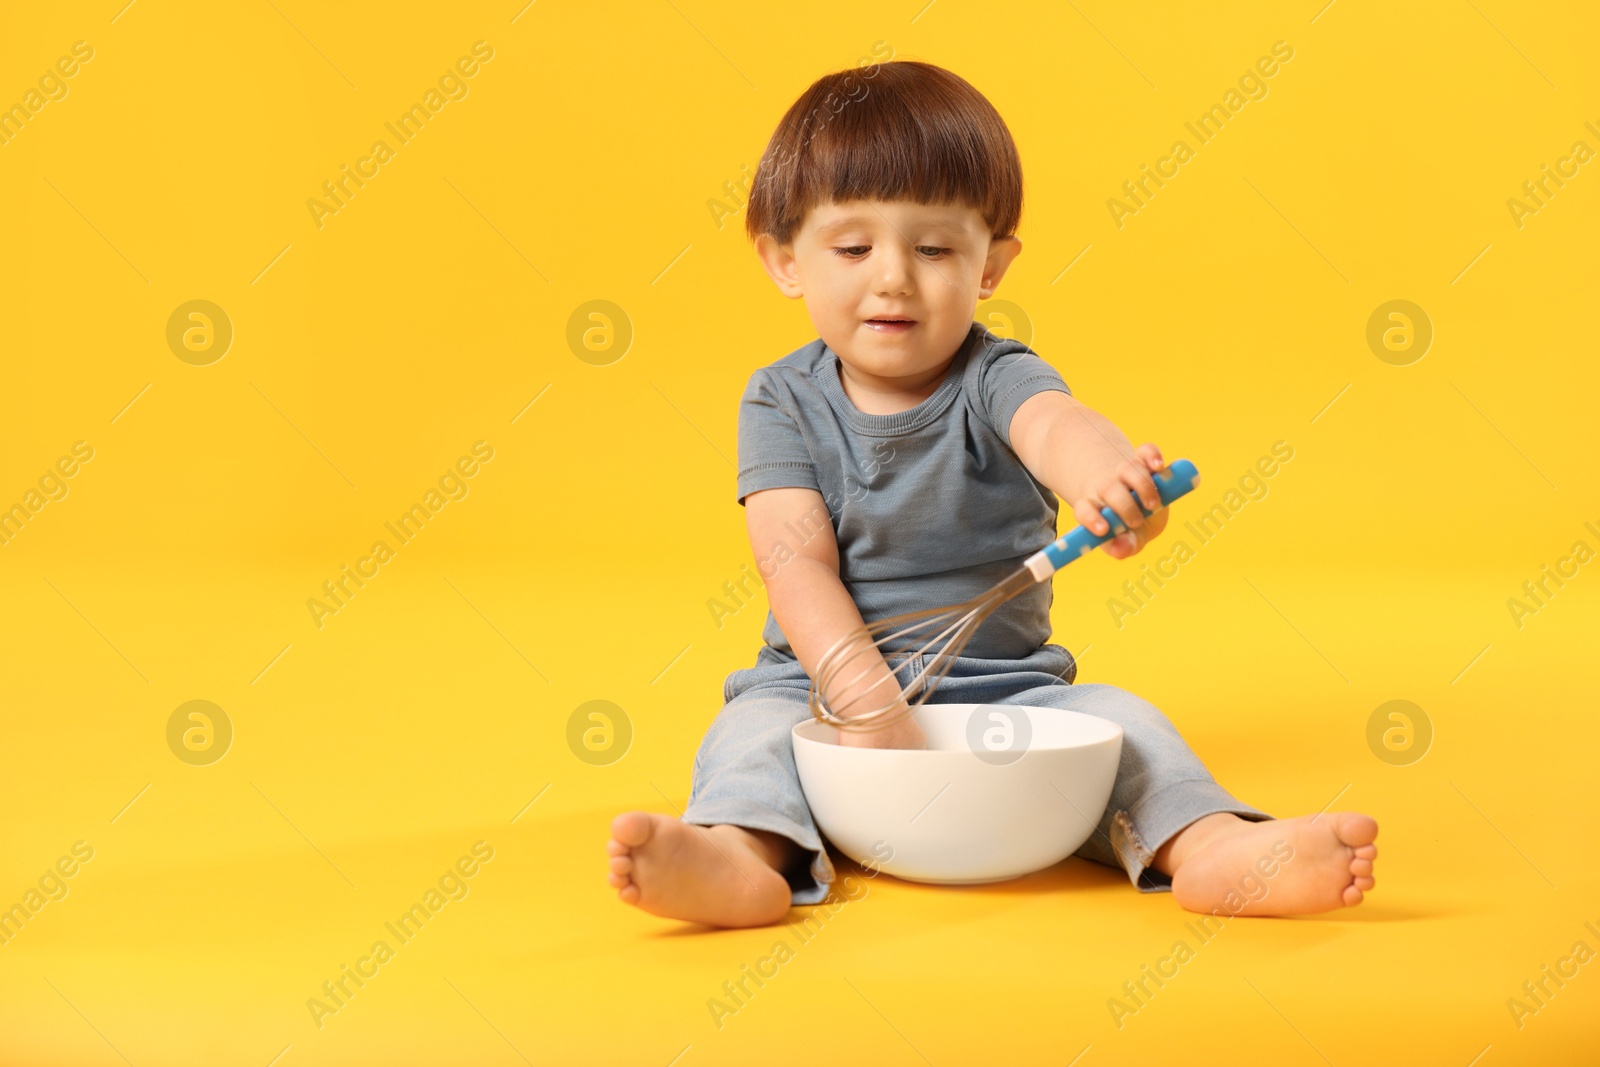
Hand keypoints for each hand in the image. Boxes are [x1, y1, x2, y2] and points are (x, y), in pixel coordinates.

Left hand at [1068, 443, 1169, 559]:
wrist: (1140, 501)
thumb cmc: (1131, 526)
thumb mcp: (1130, 539)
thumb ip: (1126, 546)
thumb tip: (1120, 550)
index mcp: (1095, 508)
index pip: (1084, 510)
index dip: (1090, 518)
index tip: (1103, 530)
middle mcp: (1107, 488)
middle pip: (1108, 488)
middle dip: (1124, 506)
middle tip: (1136, 521)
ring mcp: (1124, 472)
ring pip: (1127, 469)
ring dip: (1142, 486)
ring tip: (1153, 504)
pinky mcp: (1143, 459)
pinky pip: (1145, 451)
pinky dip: (1152, 456)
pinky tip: (1159, 466)